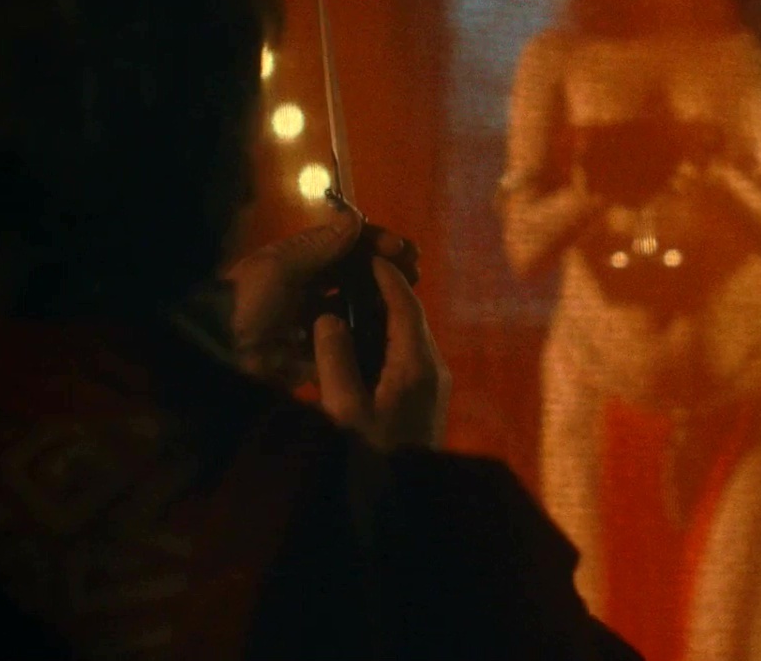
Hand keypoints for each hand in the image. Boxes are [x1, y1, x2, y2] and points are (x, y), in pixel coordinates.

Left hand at [224, 207, 419, 386]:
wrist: (217, 355)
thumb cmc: (246, 303)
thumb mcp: (279, 267)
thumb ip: (319, 246)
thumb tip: (357, 219)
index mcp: (297, 262)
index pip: (343, 244)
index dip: (374, 242)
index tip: (404, 250)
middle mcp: (307, 289)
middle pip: (354, 274)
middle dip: (384, 271)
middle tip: (415, 275)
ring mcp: (311, 322)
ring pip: (354, 308)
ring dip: (380, 304)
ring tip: (407, 306)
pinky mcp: (312, 355)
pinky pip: (345, 345)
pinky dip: (366, 339)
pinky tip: (389, 339)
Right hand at [313, 256, 450, 448]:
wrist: (404, 509)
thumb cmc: (372, 460)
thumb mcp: (344, 409)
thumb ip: (334, 358)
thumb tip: (327, 317)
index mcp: (418, 365)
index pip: (405, 304)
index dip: (384, 275)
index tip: (363, 252)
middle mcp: (433, 370)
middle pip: (408, 317)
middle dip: (379, 292)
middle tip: (348, 269)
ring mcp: (432, 386)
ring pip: (406, 337)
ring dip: (378, 318)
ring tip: (345, 297)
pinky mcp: (424, 401)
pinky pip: (404, 358)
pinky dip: (381, 342)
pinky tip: (353, 342)